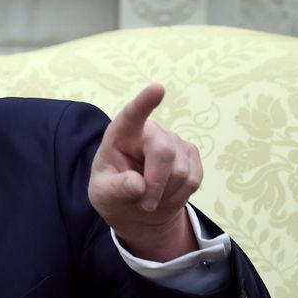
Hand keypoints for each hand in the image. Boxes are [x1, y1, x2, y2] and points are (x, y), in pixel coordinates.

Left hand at [88, 84, 203, 261]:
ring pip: (181, 171)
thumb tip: (138, 185)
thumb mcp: (103, 195)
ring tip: (151, 198)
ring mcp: (173, 141)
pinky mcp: (190, 154)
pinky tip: (166, 195)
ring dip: (166, 194)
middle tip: (146, 205)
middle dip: (157, 184)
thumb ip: (116, 189)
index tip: (157, 89)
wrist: (137, 208)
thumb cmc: (114, 194)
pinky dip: (180, 195)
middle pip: (163, 152)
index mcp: (121, 135)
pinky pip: (194, 179)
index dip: (144, 103)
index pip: (132, 116)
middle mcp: (150, 132)